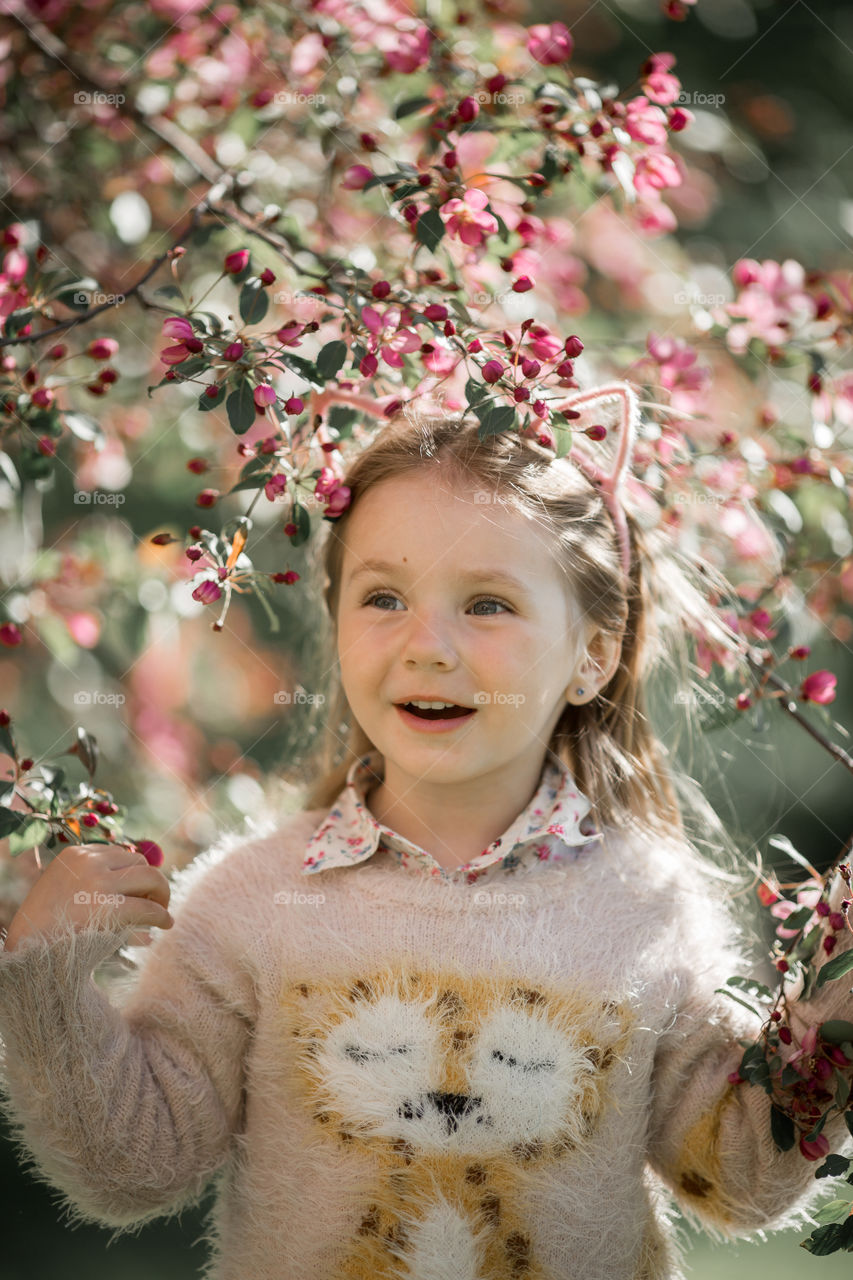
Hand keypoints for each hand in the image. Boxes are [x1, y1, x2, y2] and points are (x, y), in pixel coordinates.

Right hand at [3, 842, 172, 952]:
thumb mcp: (64, 891)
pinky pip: (148, 908)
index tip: (138, 889)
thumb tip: (141, 884)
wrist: (29, 952)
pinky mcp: (109, 907)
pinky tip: (165, 924)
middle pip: (138, 861)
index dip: (132, 872)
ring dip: (161, 894)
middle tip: (156, 900)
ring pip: (150, 877)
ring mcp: (99, 882)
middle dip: (150, 881)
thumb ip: (94, 881)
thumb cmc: (45, 928)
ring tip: (162, 910)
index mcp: (74, 854)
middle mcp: (89, 862)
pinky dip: (161, 915)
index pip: (118, 854)